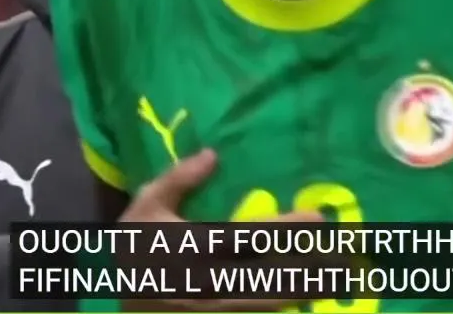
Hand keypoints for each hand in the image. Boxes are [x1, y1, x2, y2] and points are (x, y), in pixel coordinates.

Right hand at [119, 150, 324, 311]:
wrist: (111, 298)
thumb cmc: (132, 247)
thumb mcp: (146, 206)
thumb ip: (179, 180)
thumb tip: (212, 155)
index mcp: (198, 246)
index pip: (252, 237)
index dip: (287, 230)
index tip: (316, 220)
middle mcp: (211, 280)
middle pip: (269, 275)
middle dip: (307, 267)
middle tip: (341, 258)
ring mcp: (213, 306)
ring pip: (265, 301)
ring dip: (298, 291)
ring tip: (329, 281)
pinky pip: (250, 313)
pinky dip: (275, 307)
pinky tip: (297, 300)